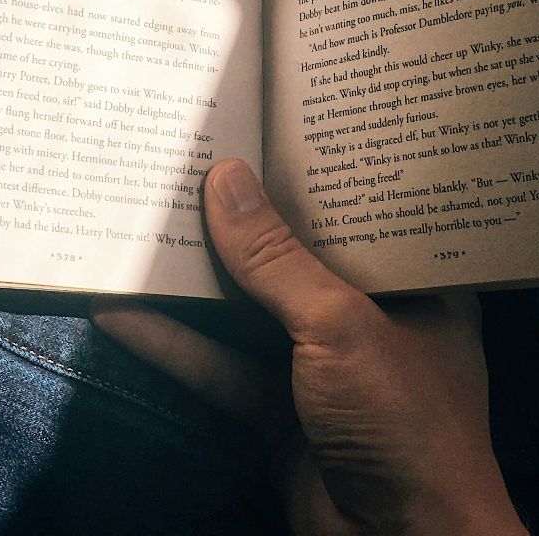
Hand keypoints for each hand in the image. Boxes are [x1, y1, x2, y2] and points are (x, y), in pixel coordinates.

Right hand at [92, 158, 526, 534]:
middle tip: (188, 149)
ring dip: (195, 275)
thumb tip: (223, 179)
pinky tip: (120, 308)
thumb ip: (278, 260)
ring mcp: (320, 366)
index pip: (366, 207)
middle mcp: (372, 315)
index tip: (267, 113)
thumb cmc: (407, 426)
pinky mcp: (275, 412)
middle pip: (296, 252)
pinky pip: (217, 365)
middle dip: (242, 214)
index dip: (320, 164)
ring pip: (248, 307)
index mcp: (418, 281)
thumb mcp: (342, 326)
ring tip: (139, 214)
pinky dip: (171, 342)